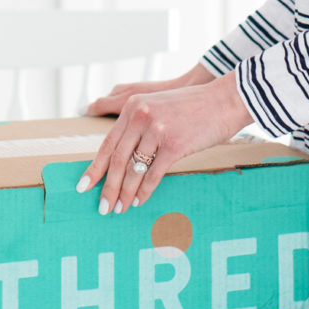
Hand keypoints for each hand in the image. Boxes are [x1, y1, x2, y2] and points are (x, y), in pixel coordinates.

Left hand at [76, 69, 252, 214]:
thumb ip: (139, 124)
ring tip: (119, 208)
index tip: (83, 186)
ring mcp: (157, 130)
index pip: (108, 143)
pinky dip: (144, 191)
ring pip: (133, 170)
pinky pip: (153, 175)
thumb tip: (123, 157)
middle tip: (103, 207)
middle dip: (108, 187)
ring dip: (125, 193)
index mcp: (133, 106)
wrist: (225, 100)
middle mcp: (141, 116)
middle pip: (117, 160)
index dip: (95, 167)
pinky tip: (139, 201)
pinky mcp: (174, 145)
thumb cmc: (194, 106)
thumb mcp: (159, 106)